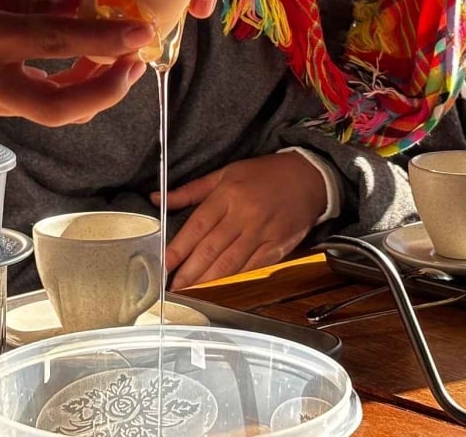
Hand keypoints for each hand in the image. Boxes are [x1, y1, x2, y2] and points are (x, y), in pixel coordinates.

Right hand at [0, 0, 153, 124]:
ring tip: (118, 59)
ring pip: (55, 113)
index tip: (139, 30)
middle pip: (57, 107)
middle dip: (107, 91)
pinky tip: (88, 65)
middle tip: (134, 64)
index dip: (100, 39)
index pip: (49, 40)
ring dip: (95, 91)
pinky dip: (73, 90)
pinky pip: (43, 107)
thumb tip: (83, 9)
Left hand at [156, 153, 326, 288]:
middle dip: (189, 271)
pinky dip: (234, 278)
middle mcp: (244, 214)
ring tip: (190, 292)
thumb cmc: (264, 174)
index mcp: (228, 194)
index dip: (179, 248)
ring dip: (208, 280)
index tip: (164, 263)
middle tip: (172, 286)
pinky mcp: (278, 245)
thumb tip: (157, 199)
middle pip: (211, 248)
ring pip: (230, 262)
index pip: (197, 226)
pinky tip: (220, 288)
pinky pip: (252, 266)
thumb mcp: (226, 173)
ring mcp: (263, 231)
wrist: (308, 178)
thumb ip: (191, 190)